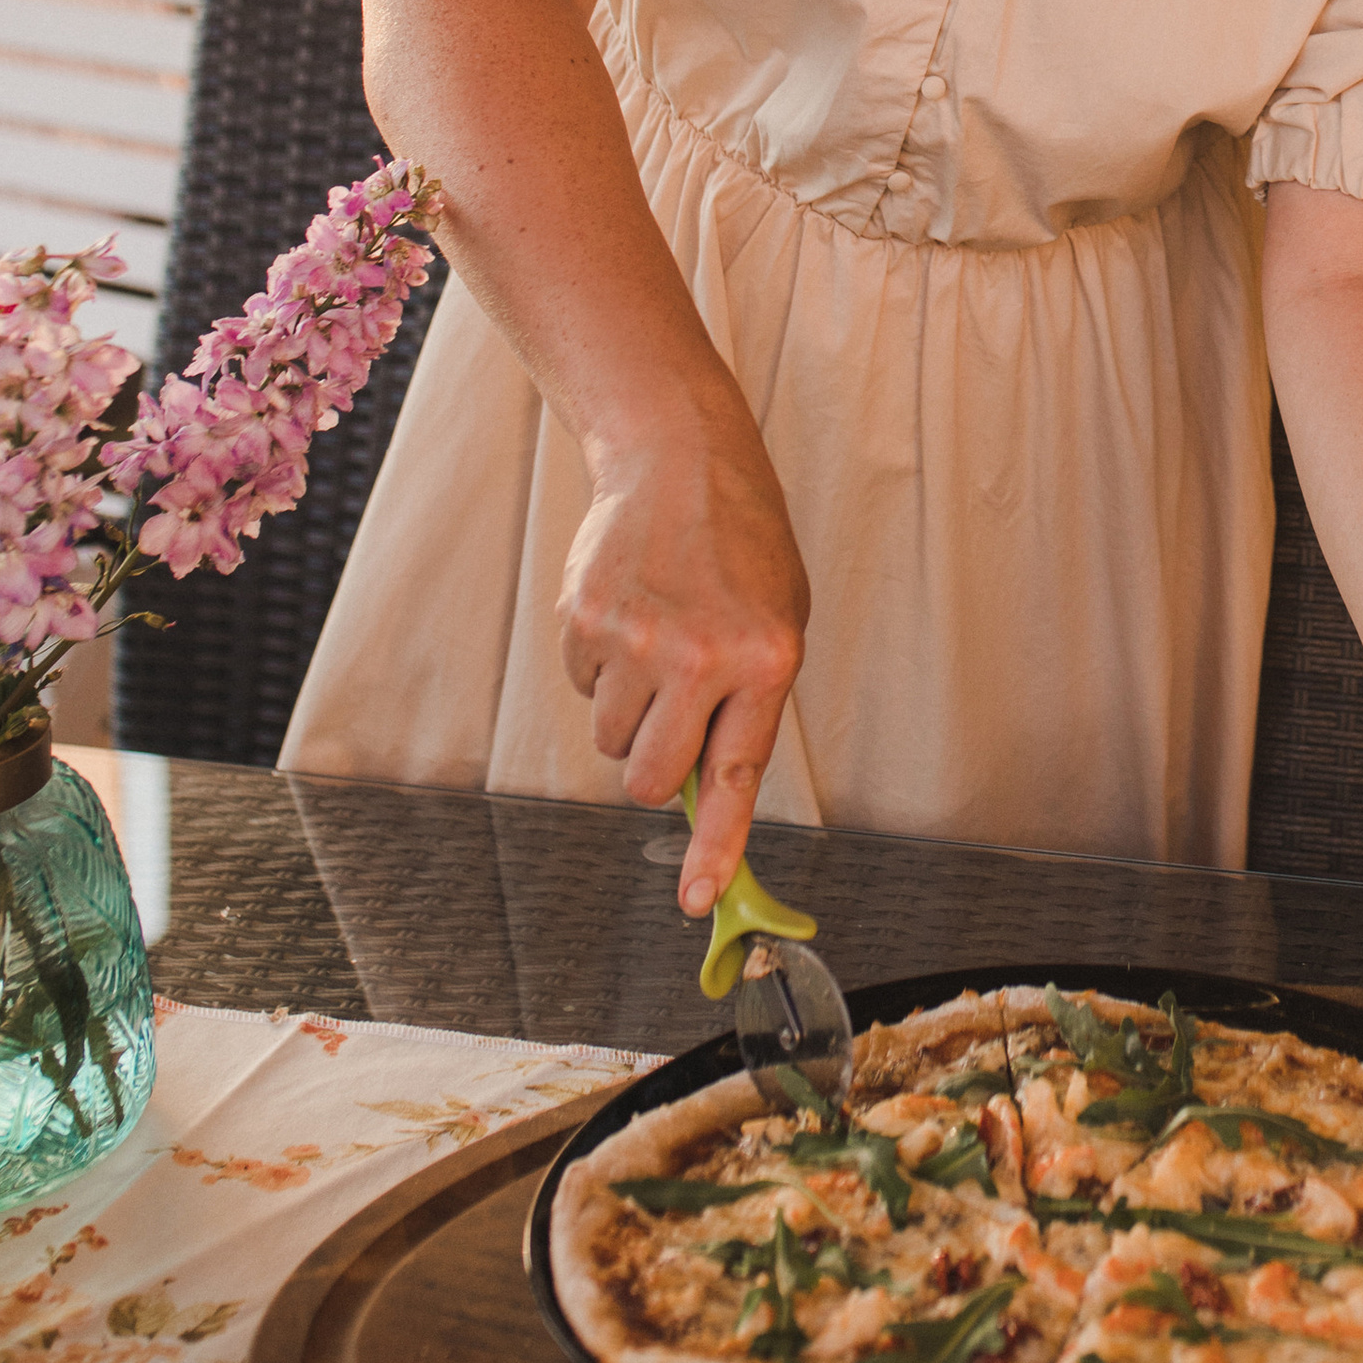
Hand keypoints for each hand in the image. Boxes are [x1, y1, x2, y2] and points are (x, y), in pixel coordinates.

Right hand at [556, 403, 809, 915]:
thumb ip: (749, 707)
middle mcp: (703, 657)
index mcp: (767, 662)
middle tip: (673, 716)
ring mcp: (640, 641)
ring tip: (659, 639)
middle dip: (656, 768)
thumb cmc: (740, 549)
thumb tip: (706, 797)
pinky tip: (629, 610)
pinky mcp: (587, 623)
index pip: (737, 780)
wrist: (681, 460)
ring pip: (614, 740)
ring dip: (631, 711)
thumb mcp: (778, 621)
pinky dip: (601, 666)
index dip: (714, 850)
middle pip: (653, 780)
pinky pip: (584, 688)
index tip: (697, 902)